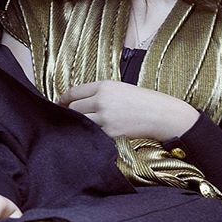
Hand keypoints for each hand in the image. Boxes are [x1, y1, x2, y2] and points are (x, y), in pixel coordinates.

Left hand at [59, 80, 198, 139]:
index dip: (63, 99)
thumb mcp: (121, 88)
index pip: (74, 92)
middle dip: (69, 114)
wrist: (162, 115)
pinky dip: (90, 135)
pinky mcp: (110, 132)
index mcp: (104, 86)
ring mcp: (105, 117)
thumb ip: (101, 93)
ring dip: (78, 126)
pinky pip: (92, 134)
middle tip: (67, 119)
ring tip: (78, 128)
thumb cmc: (144, 101)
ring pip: (80, 122)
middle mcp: (101, 100)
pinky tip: (92, 136)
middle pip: (73, 108)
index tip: (59, 104)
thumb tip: (80, 102)